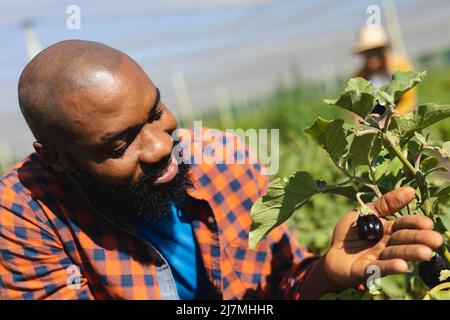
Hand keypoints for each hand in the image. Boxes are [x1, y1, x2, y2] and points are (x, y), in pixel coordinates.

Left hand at [323, 186, 443, 287]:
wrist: (332, 255)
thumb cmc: (350, 233)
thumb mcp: (364, 212)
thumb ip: (384, 203)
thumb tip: (410, 190)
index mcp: (386, 229)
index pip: (402, 225)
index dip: (414, 223)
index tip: (428, 223)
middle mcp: (386, 244)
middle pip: (402, 240)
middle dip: (419, 239)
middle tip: (436, 240)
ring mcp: (377, 258)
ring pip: (395, 254)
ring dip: (410, 253)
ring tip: (425, 253)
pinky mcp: (367, 270)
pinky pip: (379, 268)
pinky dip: (391, 266)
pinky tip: (403, 266)